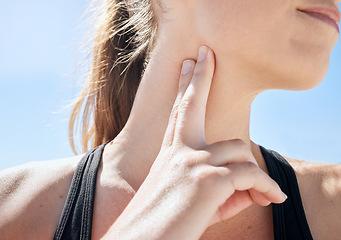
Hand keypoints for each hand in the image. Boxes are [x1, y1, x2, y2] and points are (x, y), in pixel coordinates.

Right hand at [108, 46, 286, 239]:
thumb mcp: (195, 202)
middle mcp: (179, 151)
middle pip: (192, 104)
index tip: (187, 66)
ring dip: (254, 173)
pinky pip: (250, 175)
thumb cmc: (165, 225)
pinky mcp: (208, 179)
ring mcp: (192, 161)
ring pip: (240, 151)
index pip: (179, 113)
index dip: (185, 87)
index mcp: (171, 154)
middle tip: (204, 53)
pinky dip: (266, 188)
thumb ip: (222, 187)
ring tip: (265, 194)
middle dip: (200, 76)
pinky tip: (273, 198)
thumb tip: (251, 183)